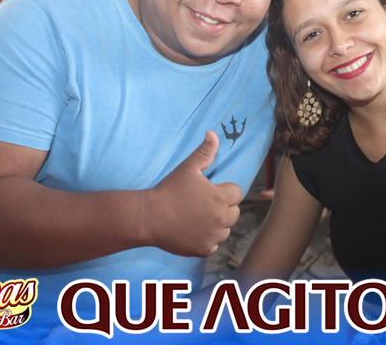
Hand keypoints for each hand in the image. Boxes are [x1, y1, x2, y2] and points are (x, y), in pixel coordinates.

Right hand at [147, 131, 242, 256]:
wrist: (148, 217)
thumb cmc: (168, 190)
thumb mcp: (187, 168)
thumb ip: (204, 153)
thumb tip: (213, 134)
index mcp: (220, 197)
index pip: (237, 193)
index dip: (224, 190)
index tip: (208, 191)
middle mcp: (220, 218)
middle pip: (235, 213)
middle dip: (223, 208)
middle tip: (202, 205)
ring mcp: (212, 236)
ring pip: (226, 230)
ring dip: (217, 225)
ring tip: (196, 217)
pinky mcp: (203, 250)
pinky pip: (214, 245)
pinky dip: (207, 240)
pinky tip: (192, 231)